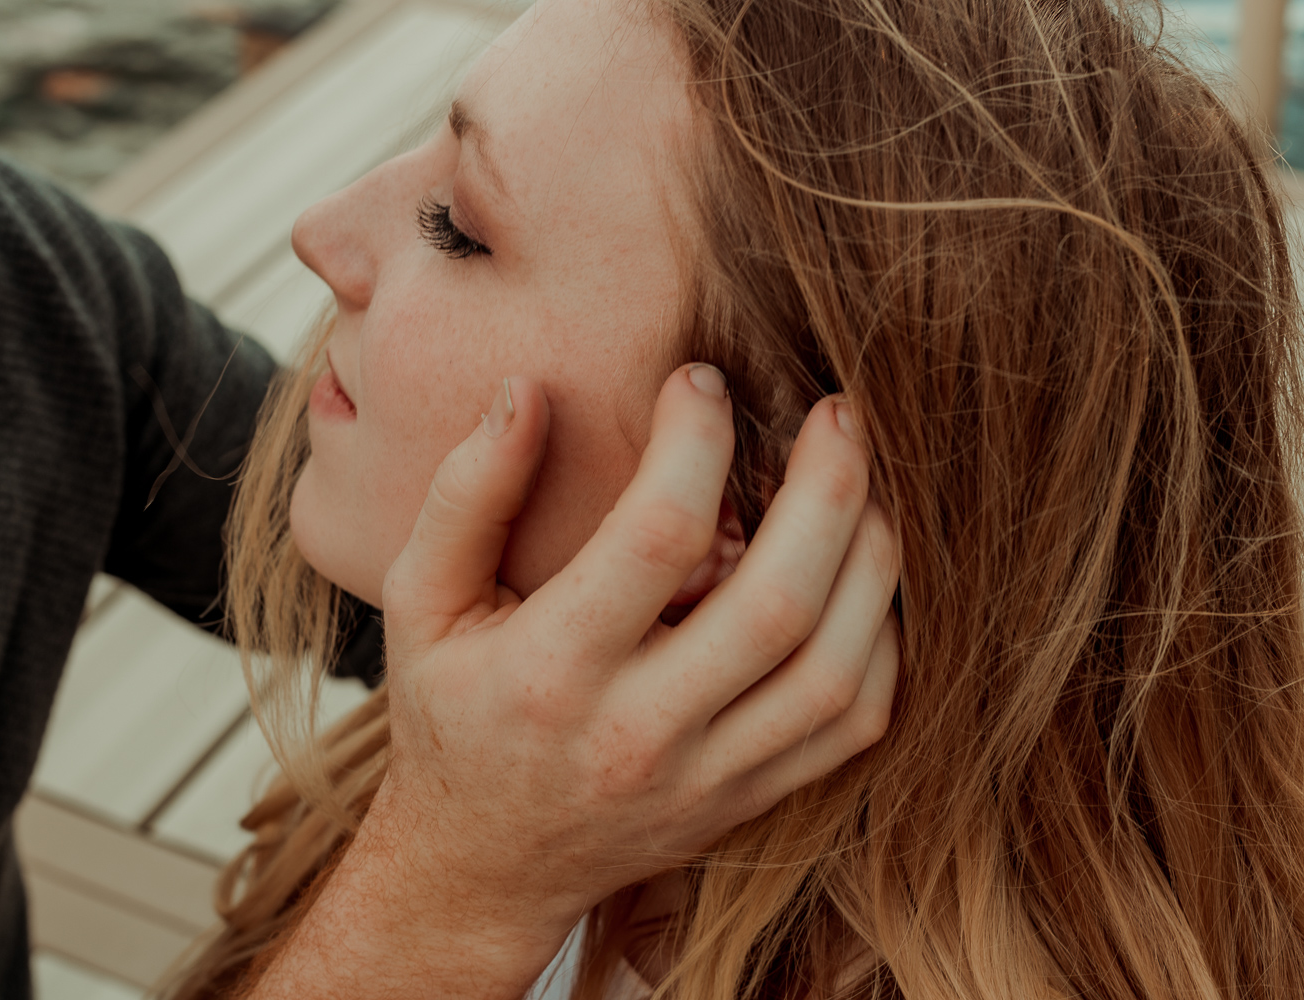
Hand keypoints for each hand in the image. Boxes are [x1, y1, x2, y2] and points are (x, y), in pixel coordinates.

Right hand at [250, 364, 899, 998]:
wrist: (483, 868)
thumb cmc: (450, 714)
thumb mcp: (422, 602)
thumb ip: (466, 495)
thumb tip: (529, 391)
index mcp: (553, 672)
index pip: (656, 534)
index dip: (695, 438)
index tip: (700, 382)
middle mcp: (641, 734)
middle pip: (778, 603)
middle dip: (828, 487)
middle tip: (835, 410)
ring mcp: (710, 778)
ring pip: (836, 668)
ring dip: (871, 560)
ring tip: (861, 482)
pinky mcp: (751, 798)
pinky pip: (853, 721)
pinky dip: (880, 640)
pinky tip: (859, 577)